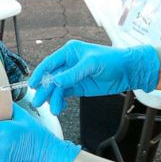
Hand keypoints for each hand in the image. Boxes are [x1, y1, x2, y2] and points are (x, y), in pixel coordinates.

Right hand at [30, 40, 160, 114]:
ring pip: (57, 88)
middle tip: (38, 101)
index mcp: (69, 52)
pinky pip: (64, 94)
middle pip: (51, 78)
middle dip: (44, 90)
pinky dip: (60, 101)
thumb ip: (73, 73)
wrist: (128, 71)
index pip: (50, 63)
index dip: (40, 74)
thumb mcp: (92, 64)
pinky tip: (60, 107)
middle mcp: (68, 63)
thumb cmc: (112, 60)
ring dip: (54, 99)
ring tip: (54, 109)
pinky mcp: (78, 87)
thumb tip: (56, 82)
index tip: (32, 85)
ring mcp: (72, 76)